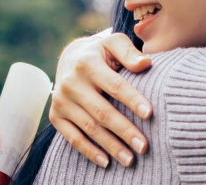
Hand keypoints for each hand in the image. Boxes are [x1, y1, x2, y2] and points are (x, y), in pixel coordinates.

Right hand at [49, 31, 151, 167]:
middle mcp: (71, 82)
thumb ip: (129, 52)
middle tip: (144, 146)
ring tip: (130, 158)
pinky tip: (106, 161)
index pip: (114, 85)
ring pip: (89, 128)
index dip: (132, 99)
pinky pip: (72, 137)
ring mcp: (61, 100)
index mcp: (88, 62)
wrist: (70, 56)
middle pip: (102, 111)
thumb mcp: (114, 43)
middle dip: (124, 130)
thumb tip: (146, 64)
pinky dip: (89, 151)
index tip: (150, 114)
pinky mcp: (55, 115)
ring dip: (110, 145)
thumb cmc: (101, 51)